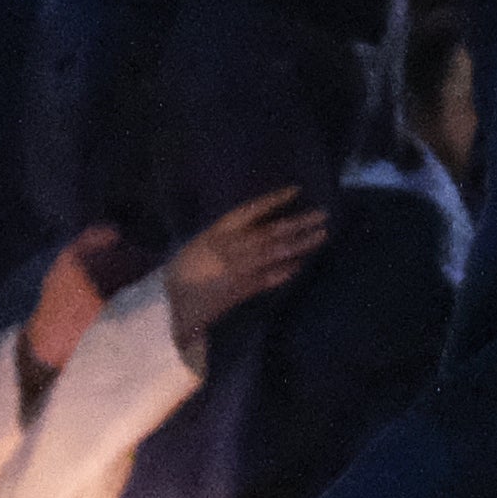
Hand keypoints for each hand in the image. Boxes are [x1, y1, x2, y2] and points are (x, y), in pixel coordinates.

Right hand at [162, 189, 330, 365]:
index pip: (251, 211)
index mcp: (218, 233)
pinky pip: (272, 277)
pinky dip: (288, 269)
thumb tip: (252, 223)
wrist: (174, 306)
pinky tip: (303, 263)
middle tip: (322, 214)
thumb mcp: (198, 243)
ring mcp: (241, 270)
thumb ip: (224, 234)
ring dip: (301, 244)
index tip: (296, 191)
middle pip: (272, 232)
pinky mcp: (246, 290)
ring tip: (322, 235)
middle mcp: (232, 248)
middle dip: (298, 222)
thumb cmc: (183, 272)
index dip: (274, 201)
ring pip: (277, 253)